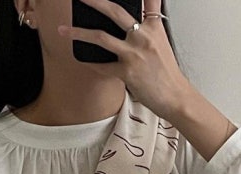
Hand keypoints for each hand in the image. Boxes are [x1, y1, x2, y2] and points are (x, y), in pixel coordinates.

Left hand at [58, 0, 191, 120]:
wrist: (175, 97)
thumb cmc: (167, 74)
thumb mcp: (161, 45)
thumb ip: (146, 31)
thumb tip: (129, 28)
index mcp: (154, 27)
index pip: (148, 0)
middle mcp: (143, 36)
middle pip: (115, 11)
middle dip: (94, 1)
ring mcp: (134, 54)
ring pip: (100, 37)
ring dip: (78, 33)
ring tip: (64, 30)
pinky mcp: (127, 72)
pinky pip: (102, 67)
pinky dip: (92, 65)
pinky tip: (84, 62)